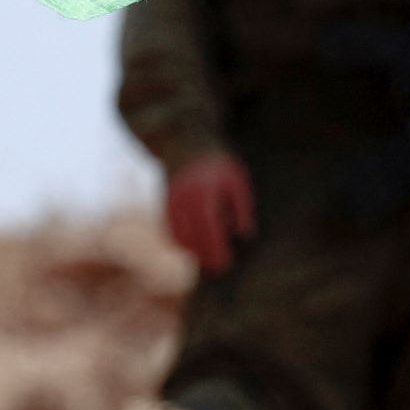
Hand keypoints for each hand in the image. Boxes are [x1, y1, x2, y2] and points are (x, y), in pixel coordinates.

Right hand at [164, 150, 254, 275]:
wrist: (181, 141)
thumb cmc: (214, 163)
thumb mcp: (235, 179)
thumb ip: (242, 206)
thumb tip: (245, 233)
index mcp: (203, 196)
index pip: (209, 231)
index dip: (217, 250)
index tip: (226, 264)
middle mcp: (183, 202)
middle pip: (192, 239)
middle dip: (205, 256)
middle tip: (219, 268)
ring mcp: (170, 205)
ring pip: (180, 237)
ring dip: (193, 252)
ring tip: (208, 261)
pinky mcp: (164, 206)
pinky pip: (172, 231)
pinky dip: (183, 242)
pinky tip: (195, 248)